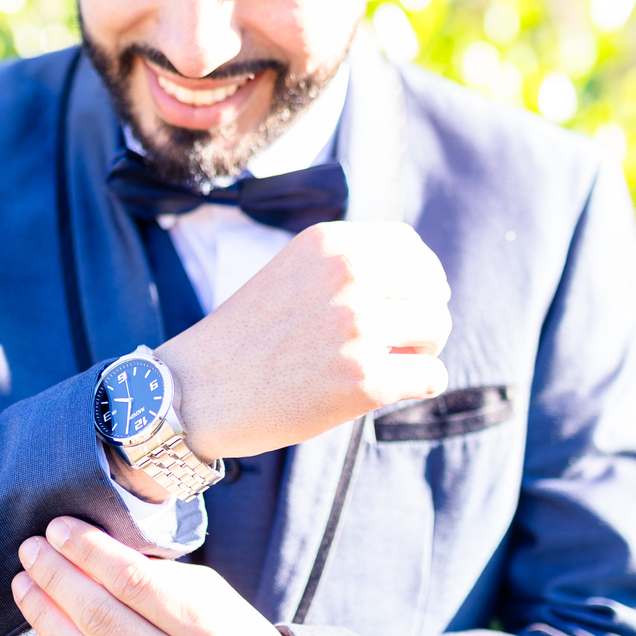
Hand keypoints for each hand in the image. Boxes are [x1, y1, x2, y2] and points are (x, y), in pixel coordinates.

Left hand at [12, 518, 299, 635]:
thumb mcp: (216, 600)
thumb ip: (160, 577)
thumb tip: (89, 550)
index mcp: (210, 630)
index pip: (132, 580)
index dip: (86, 550)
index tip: (58, 529)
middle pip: (98, 617)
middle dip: (55, 576)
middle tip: (31, 550)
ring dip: (42, 615)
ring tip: (26, 586)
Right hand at [157, 220, 450, 461]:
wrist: (197, 391)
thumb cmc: (248, 337)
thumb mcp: (294, 272)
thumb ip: (348, 265)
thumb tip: (425, 281)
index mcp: (331, 244)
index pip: (411, 248)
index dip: (418, 278)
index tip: (405, 303)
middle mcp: (349, 276)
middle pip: (432, 289)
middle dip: (421, 317)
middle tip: (396, 343)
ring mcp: (359, 328)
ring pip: (438, 329)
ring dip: (422, 350)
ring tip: (389, 365)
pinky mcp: (365, 381)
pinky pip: (432, 377)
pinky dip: (420, 386)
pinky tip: (391, 390)